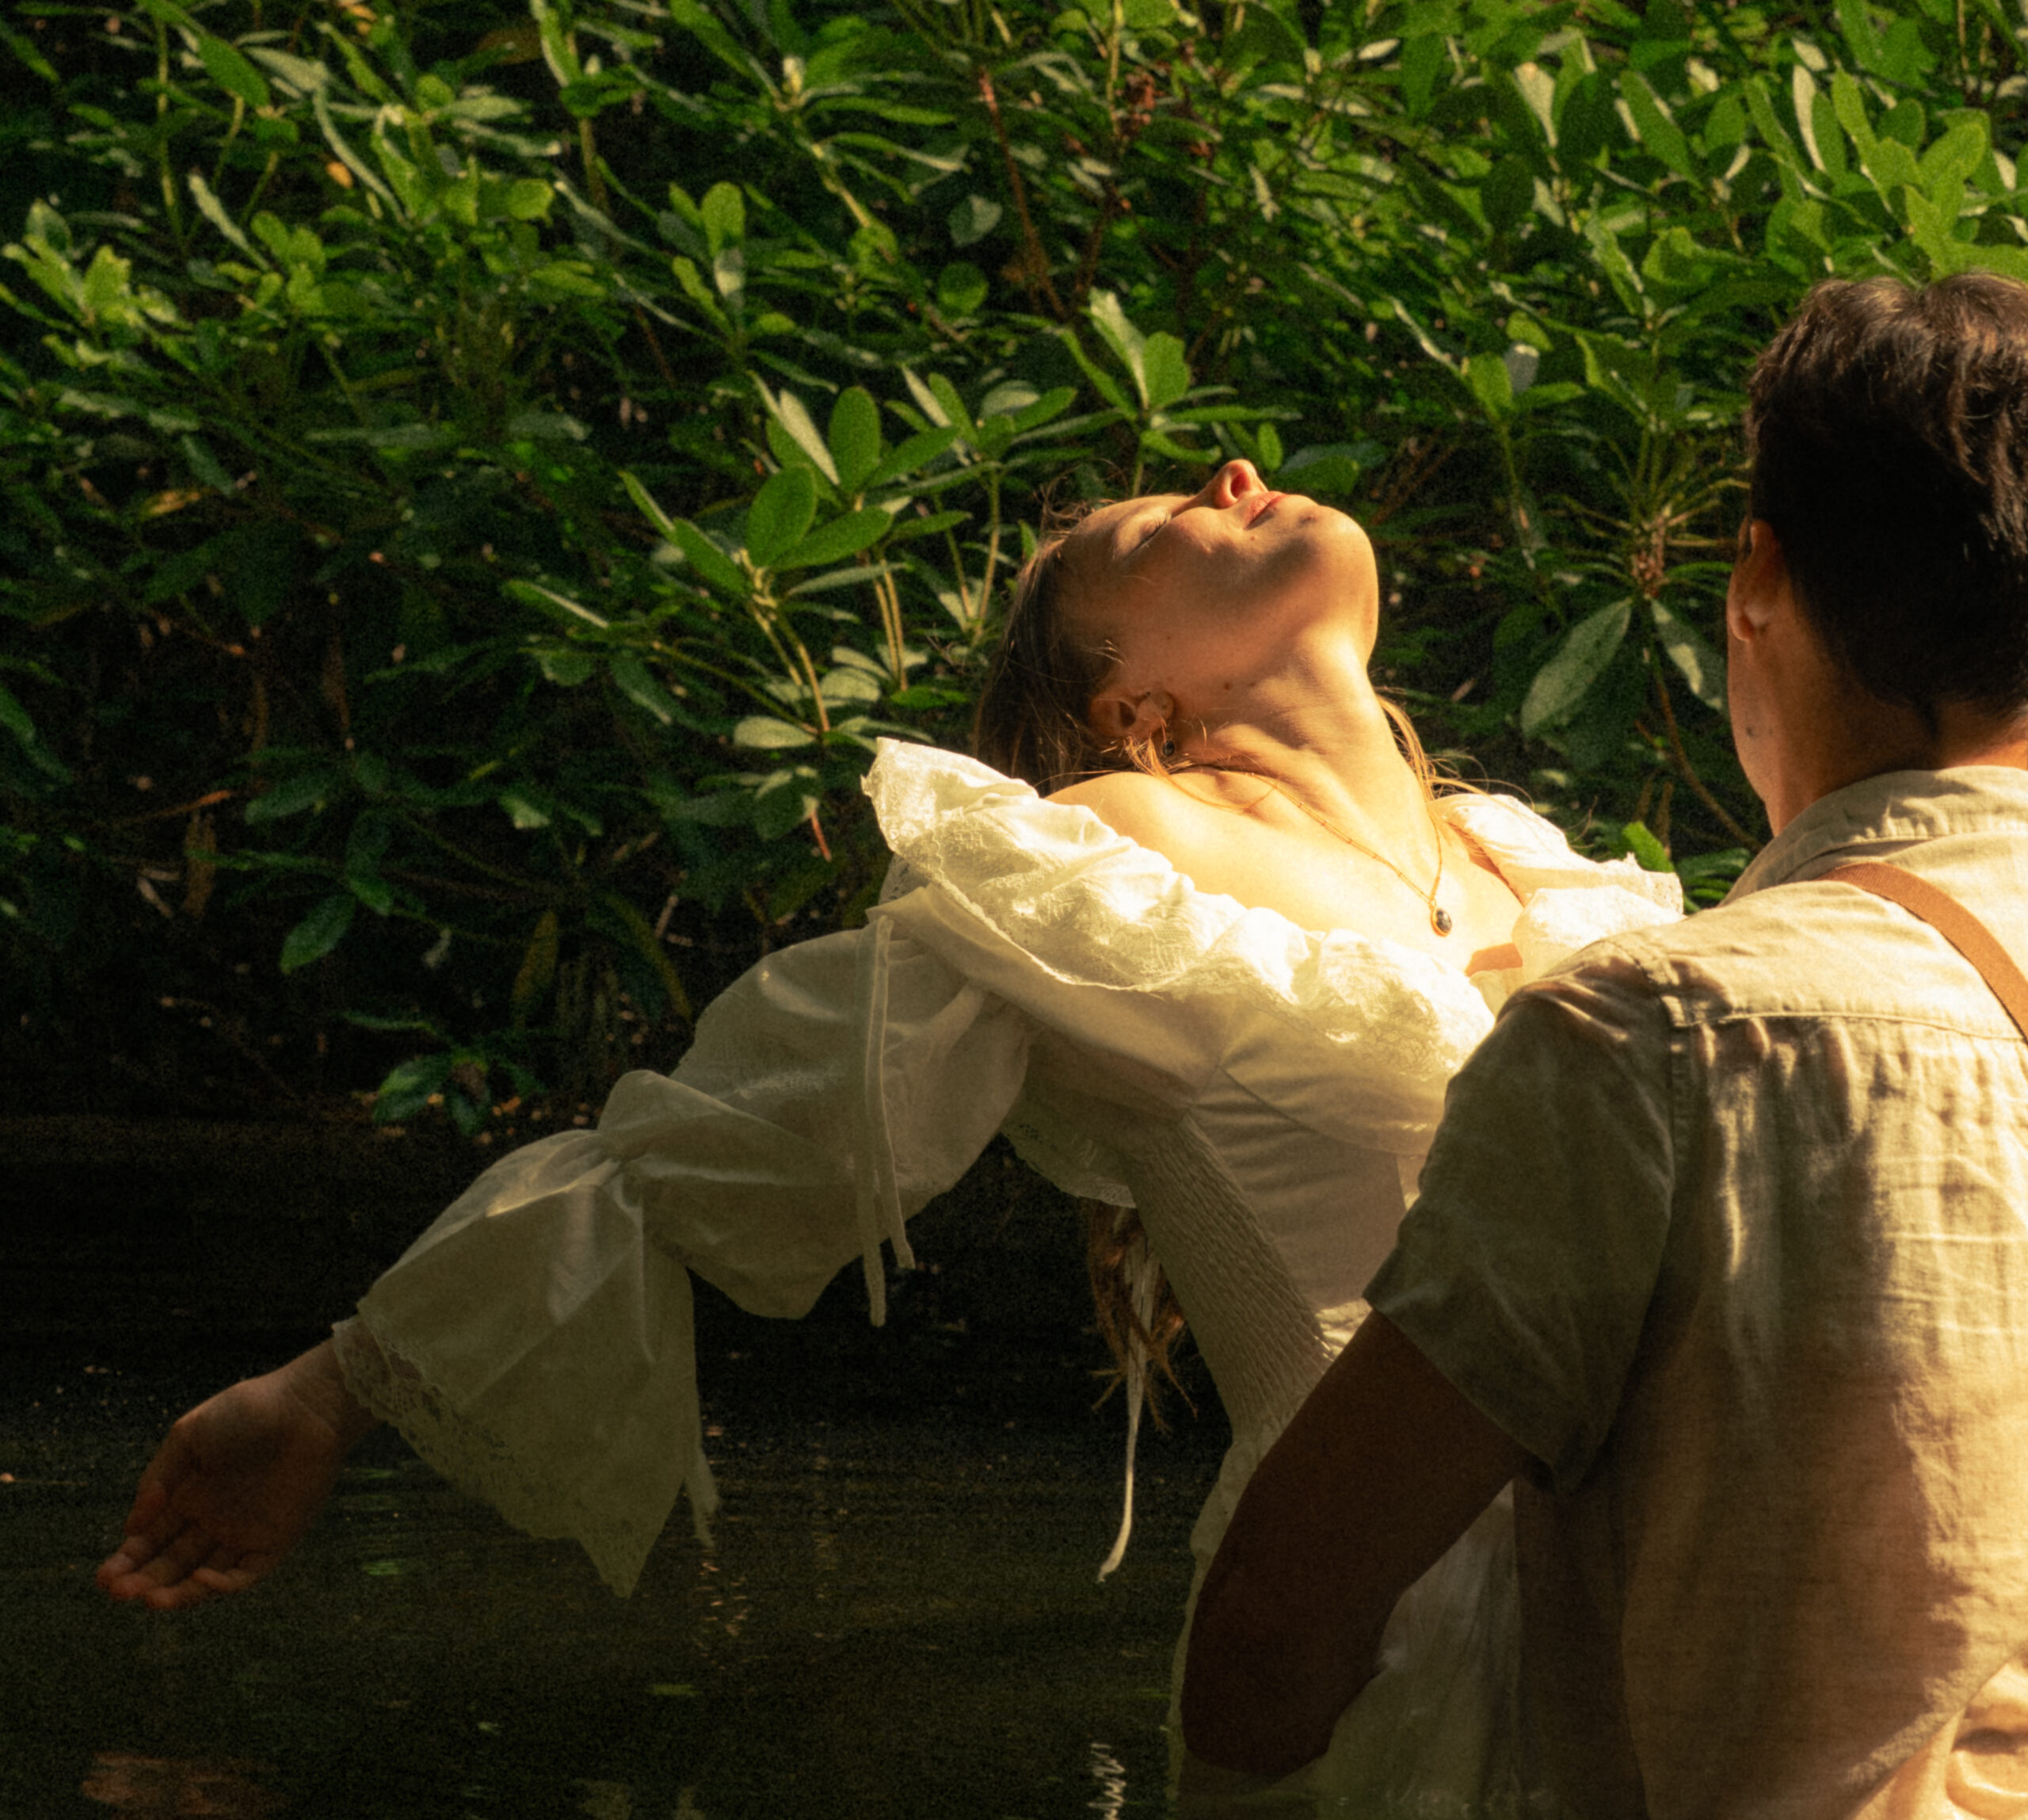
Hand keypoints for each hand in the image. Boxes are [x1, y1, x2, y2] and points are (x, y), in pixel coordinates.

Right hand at [97, 1341, 376, 1610]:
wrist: (307, 1406)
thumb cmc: (247, 1411)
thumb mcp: (190, 1436)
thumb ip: (159, 1478)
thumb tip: (131, 1524)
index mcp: (188, 1495)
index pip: (150, 1539)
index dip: (127, 1559)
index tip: (104, 1577)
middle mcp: (212, 1520)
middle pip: (170, 1563)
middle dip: (142, 1581)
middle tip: (119, 1593)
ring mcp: (243, 1533)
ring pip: (203, 1577)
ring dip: (175, 1592)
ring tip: (149, 1600)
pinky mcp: (276, 1541)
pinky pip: (245, 1574)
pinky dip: (222, 1584)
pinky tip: (200, 1578)